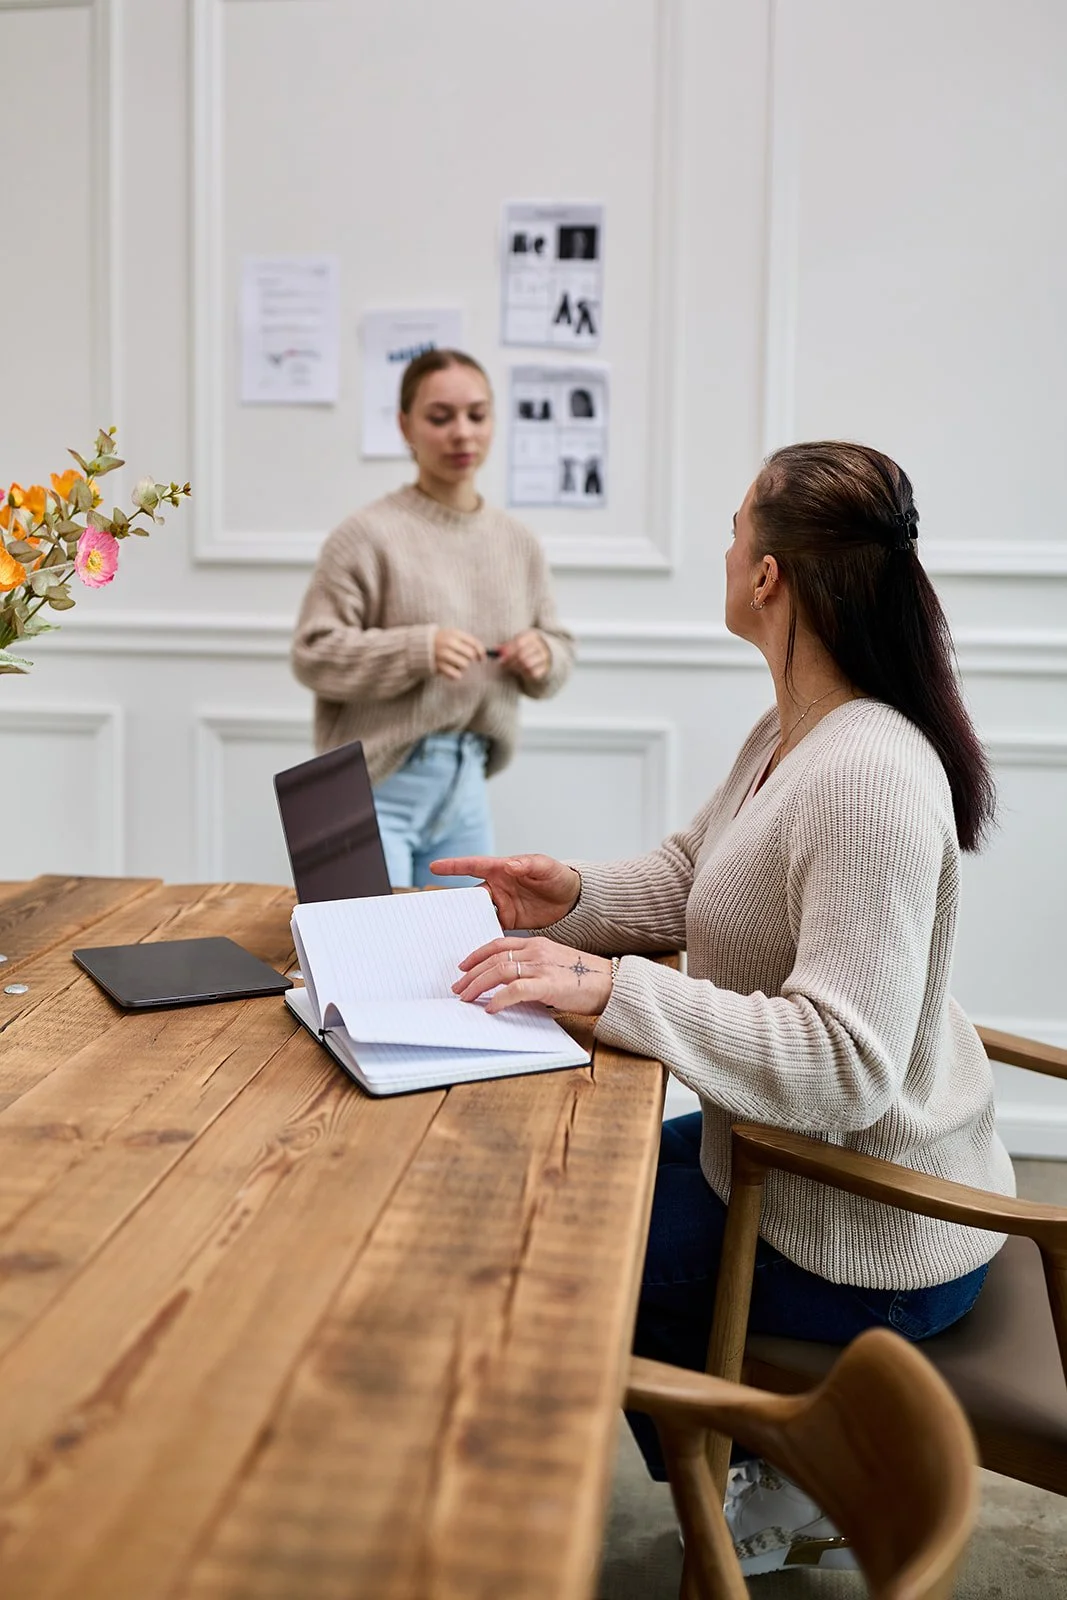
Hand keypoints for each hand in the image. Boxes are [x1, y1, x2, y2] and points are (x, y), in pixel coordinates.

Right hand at [428, 853, 580, 928]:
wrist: (573, 900)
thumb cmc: (558, 876)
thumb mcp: (545, 867)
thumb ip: (527, 865)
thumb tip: (509, 864)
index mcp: (502, 869)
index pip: (473, 866)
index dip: (453, 866)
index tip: (434, 866)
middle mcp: (497, 887)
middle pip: (470, 895)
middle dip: (454, 903)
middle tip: (437, 913)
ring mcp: (502, 905)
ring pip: (477, 914)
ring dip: (466, 922)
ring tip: (450, 933)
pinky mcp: (509, 922)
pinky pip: (490, 928)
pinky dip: (482, 935)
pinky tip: (474, 945)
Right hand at [434, 628, 485, 679]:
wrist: (421, 645)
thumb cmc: (443, 641)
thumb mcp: (454, 635)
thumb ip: (469, 642)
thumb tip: (483, 655)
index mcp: (455, 633)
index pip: (474, 643)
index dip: (481, 652)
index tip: (482, 659)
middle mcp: (449, 643)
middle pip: (471, 655)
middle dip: (470, 659)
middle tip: (464, 658)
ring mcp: (443, 654)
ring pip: (465, 665)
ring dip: (463, 667)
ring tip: (455, 663)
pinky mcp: (439, 666)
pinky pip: (456, 675)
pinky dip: (456, 675)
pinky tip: (451, 671)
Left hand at [452, 936, 611, 1015]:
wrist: (611, 983)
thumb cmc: (585, 978)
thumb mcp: (554, 965)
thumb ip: (532, 970)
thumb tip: (508, 987)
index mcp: (537, 943)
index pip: (499, 944)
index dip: (477, 955)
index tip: (463, 967)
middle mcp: (536, 951)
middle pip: (494, 959)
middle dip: (471, 974)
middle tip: (457, 988)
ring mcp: (542, 966)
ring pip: (499, 971)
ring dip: (478, 986)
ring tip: (466, 998)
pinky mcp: (548, 984)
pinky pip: (515, 990)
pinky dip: (499, 999)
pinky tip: (490, 1009)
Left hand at [496, 629, 550, 680]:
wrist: (545, 655)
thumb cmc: (525, 648)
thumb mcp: (517, 642)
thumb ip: (506, 646)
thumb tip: (495, 649)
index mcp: (533, 636)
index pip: (519, 643)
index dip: (508, 651)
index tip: (501, 657)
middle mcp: (540, 645)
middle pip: (522, 654)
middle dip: (510, 661)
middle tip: (503, 664)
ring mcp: (544, 657)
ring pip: (527, 664)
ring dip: (516, 668)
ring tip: (512, 667)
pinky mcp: (546, 668)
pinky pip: (533, 673)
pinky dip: (525, 674)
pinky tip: (521, 672)